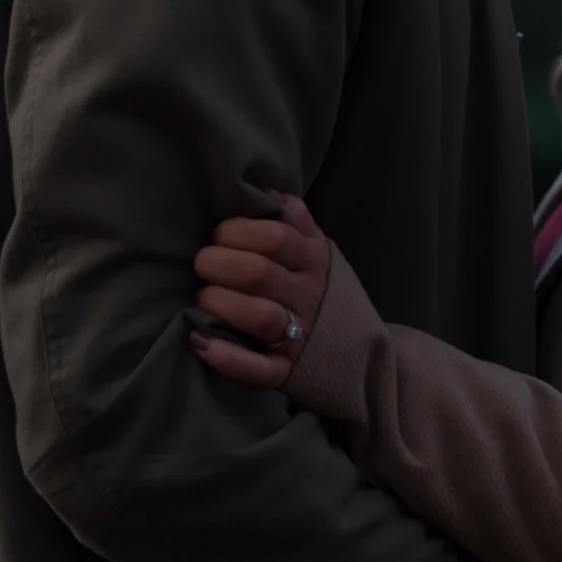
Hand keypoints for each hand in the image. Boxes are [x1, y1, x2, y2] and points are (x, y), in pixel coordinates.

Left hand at [188, 191, 330, 388]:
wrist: (361, 352)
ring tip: (204, 298)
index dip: (238, 230)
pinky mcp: (286, 372)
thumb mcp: (319, 250)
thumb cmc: (324, 291)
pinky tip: (200, 340)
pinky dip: (226, 357)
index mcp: (314, 260)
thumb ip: (295, 220)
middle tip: (204, 264)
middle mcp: (307, 296)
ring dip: (220, 304)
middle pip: (259, 273)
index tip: (220, 234)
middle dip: (219, 263)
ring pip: (259, 317)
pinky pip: (257, 369)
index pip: (275, 237)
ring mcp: (298, 337)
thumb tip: (266, 190)